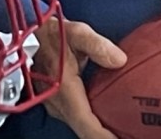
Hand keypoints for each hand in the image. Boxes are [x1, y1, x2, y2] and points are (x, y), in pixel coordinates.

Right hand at [35, 17, 126, 138]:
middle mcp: (58, 103)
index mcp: (65, 90)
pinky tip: (107, 122)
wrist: (31, 34)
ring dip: (99, 132)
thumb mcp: (76, 32)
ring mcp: (55, 106)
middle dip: (106, 137)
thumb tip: (120, 60)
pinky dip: (92, 125)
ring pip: (81, 127)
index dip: (105, 138)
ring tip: (121, 132)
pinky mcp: (56, 104)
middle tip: (129, 135)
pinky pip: (77, 120)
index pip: (87, 125)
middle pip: (86, 132)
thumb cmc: (52, 33)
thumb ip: (98, 45)